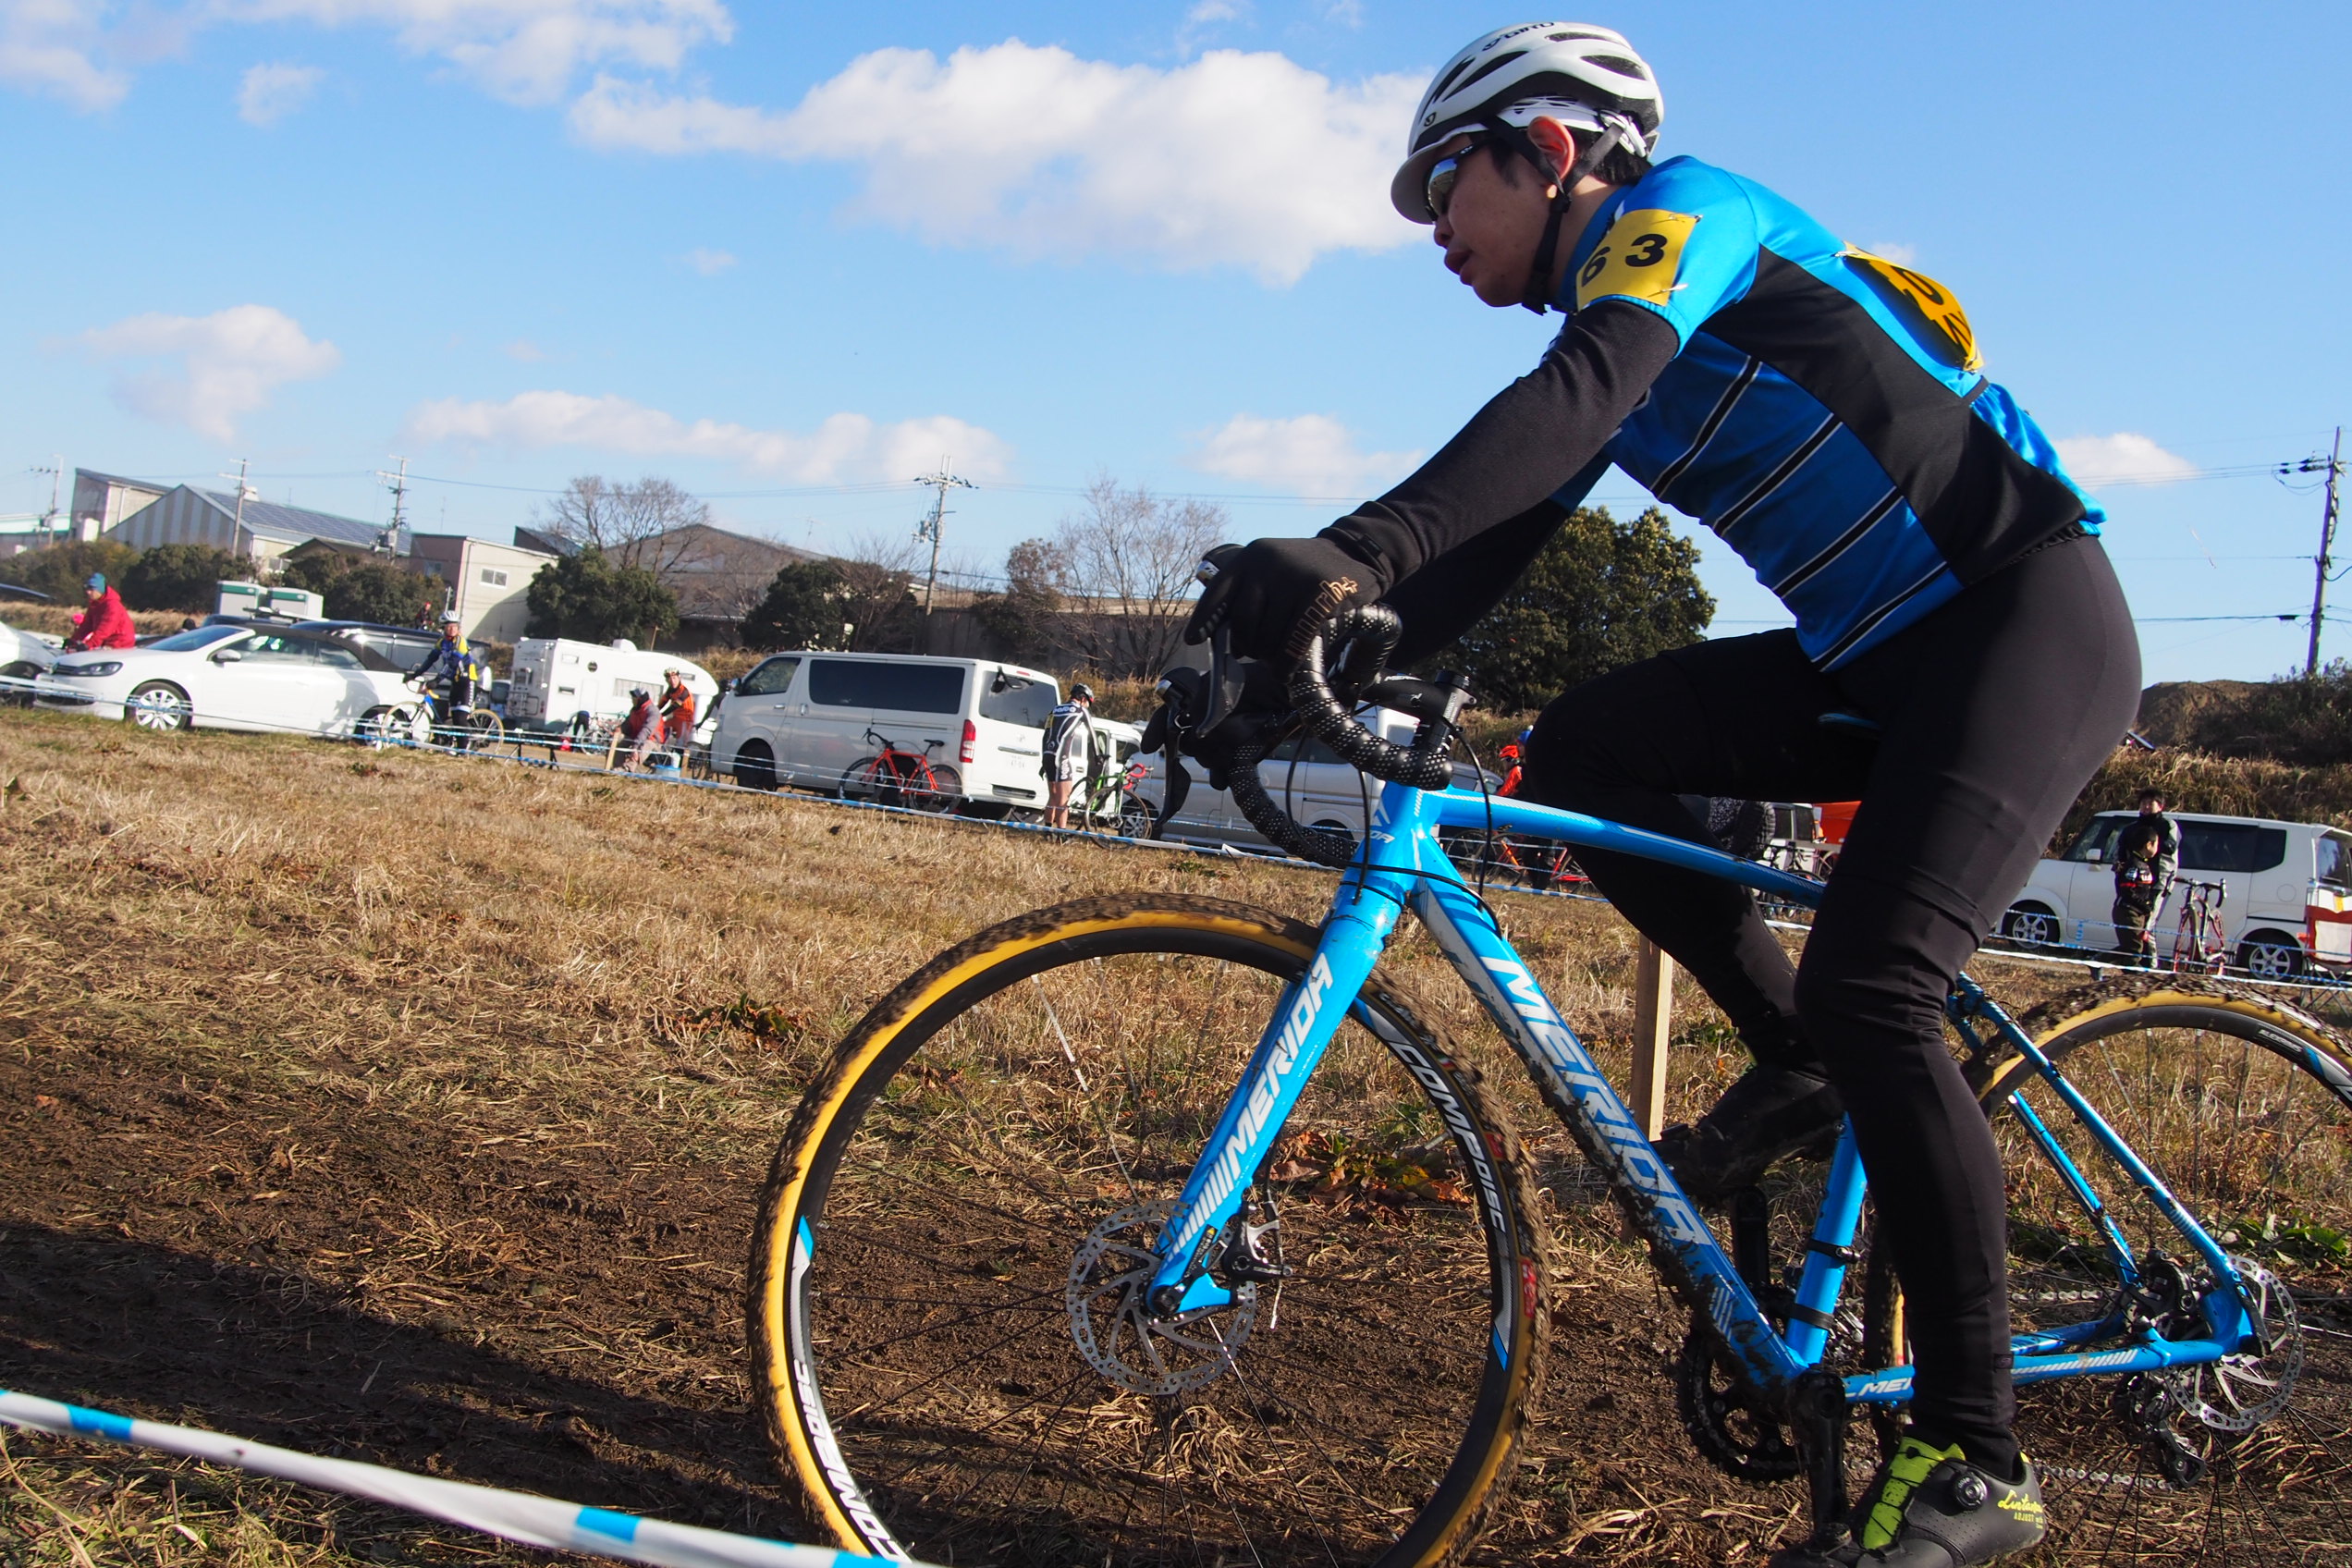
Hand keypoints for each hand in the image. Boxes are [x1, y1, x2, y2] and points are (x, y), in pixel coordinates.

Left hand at [1184, 535, 1382, 662]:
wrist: (1355, 552)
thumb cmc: (1306, 572)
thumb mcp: (1272, 569)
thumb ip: (1248, 593)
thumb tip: (1222, 637)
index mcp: (1251, 557)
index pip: (1218, 593)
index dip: (1204, 620)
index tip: (1194, 641)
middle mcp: (1268, 563)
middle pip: (1242, 622)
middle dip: (1247, 644)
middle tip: (1255, 653)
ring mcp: (1294, 578)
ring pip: (1268, 636)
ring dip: (1269, 656)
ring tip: (1276, 658)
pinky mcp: (1319, 595)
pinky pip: (1293, 642)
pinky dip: (1286, 662)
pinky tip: (1285, 671)